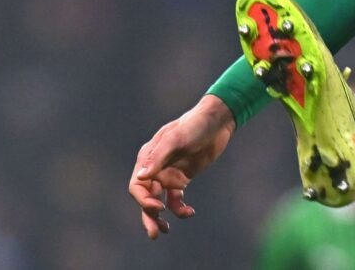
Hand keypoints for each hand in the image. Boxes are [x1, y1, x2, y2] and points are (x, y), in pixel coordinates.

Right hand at [128, 95, 235, 238]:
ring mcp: (169, 174)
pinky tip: (189, 213)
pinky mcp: (182, 179)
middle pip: (146, 196)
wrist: (217, 121)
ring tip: (165, 231)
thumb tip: (140, 176)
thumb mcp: (176, 138)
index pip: (137, 185)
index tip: (158, 207)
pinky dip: (179, 209)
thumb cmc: (194, 125)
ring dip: (160, 217)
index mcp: (148, 157)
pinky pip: (176, 199)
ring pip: (159, 201)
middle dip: (148, 215)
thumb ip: (159, 157)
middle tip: (154, 233)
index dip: (144, 199)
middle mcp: (155, 168)